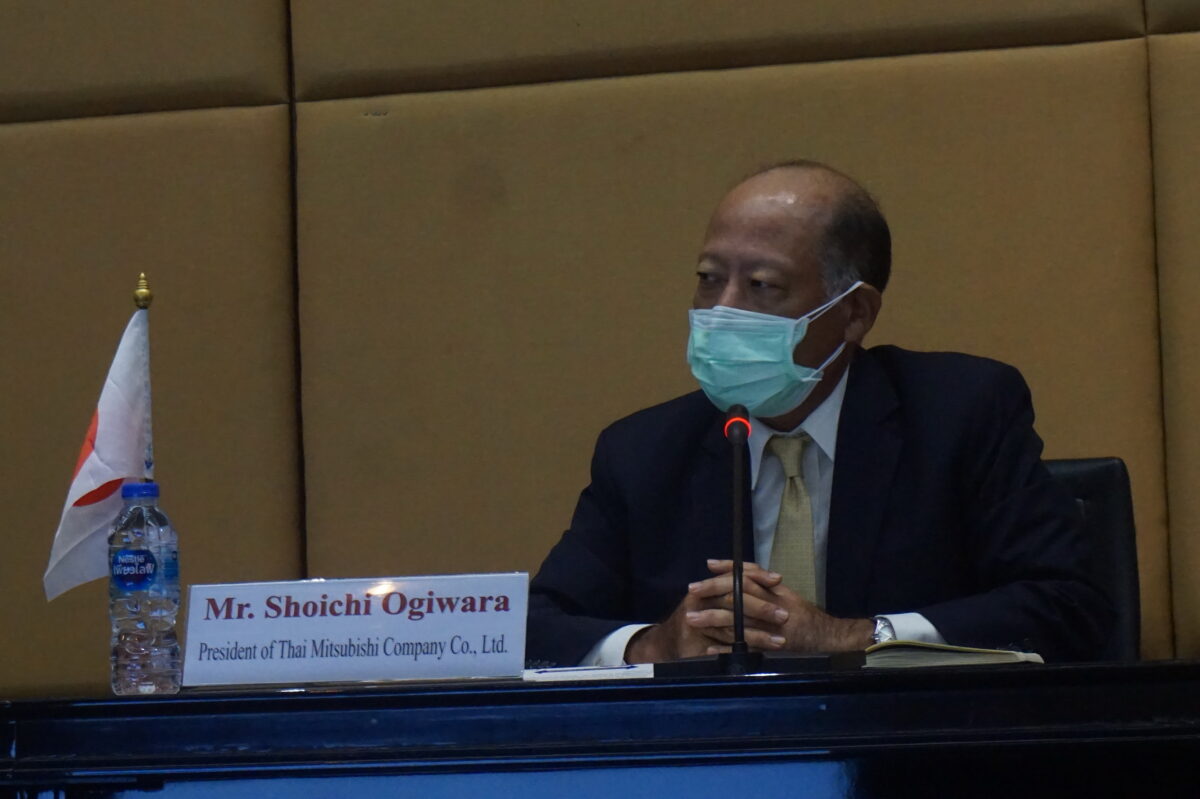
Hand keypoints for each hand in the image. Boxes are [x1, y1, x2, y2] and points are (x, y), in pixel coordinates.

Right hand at [624, 563, 789, 662]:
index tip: (778, 581)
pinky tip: (758, 656)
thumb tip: (775, 578)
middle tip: (784, 615)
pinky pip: (722, 648)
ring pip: (732, 627)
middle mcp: (699, 600)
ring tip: (779, 641)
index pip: (734, 577)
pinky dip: (741, 652)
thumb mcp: (717, 599)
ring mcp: (695, 622)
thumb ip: (739, 587)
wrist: (667, 642)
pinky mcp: (694, 644)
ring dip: (758, 635)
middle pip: (733, 600)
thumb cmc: (699, 618)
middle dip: (761, 608)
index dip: (756, 576)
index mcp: (707, 588)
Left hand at [703, 559, 873, 652]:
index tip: (705, 570)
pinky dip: (726, 648)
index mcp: (775, 592)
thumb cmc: (802, 615)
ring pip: (737, 622)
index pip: (746, 577)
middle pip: (737, 597)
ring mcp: (771, 629)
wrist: (828, 639)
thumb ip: (760, 580)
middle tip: (691, 595)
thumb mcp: (784, 593)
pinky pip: (745, 649)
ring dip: (712, 620)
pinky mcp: (771, 649)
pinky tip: (708, 647)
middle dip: (711, 594)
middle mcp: (772, 607)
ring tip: (692, 619)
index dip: (724, 573)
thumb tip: (732, 569)